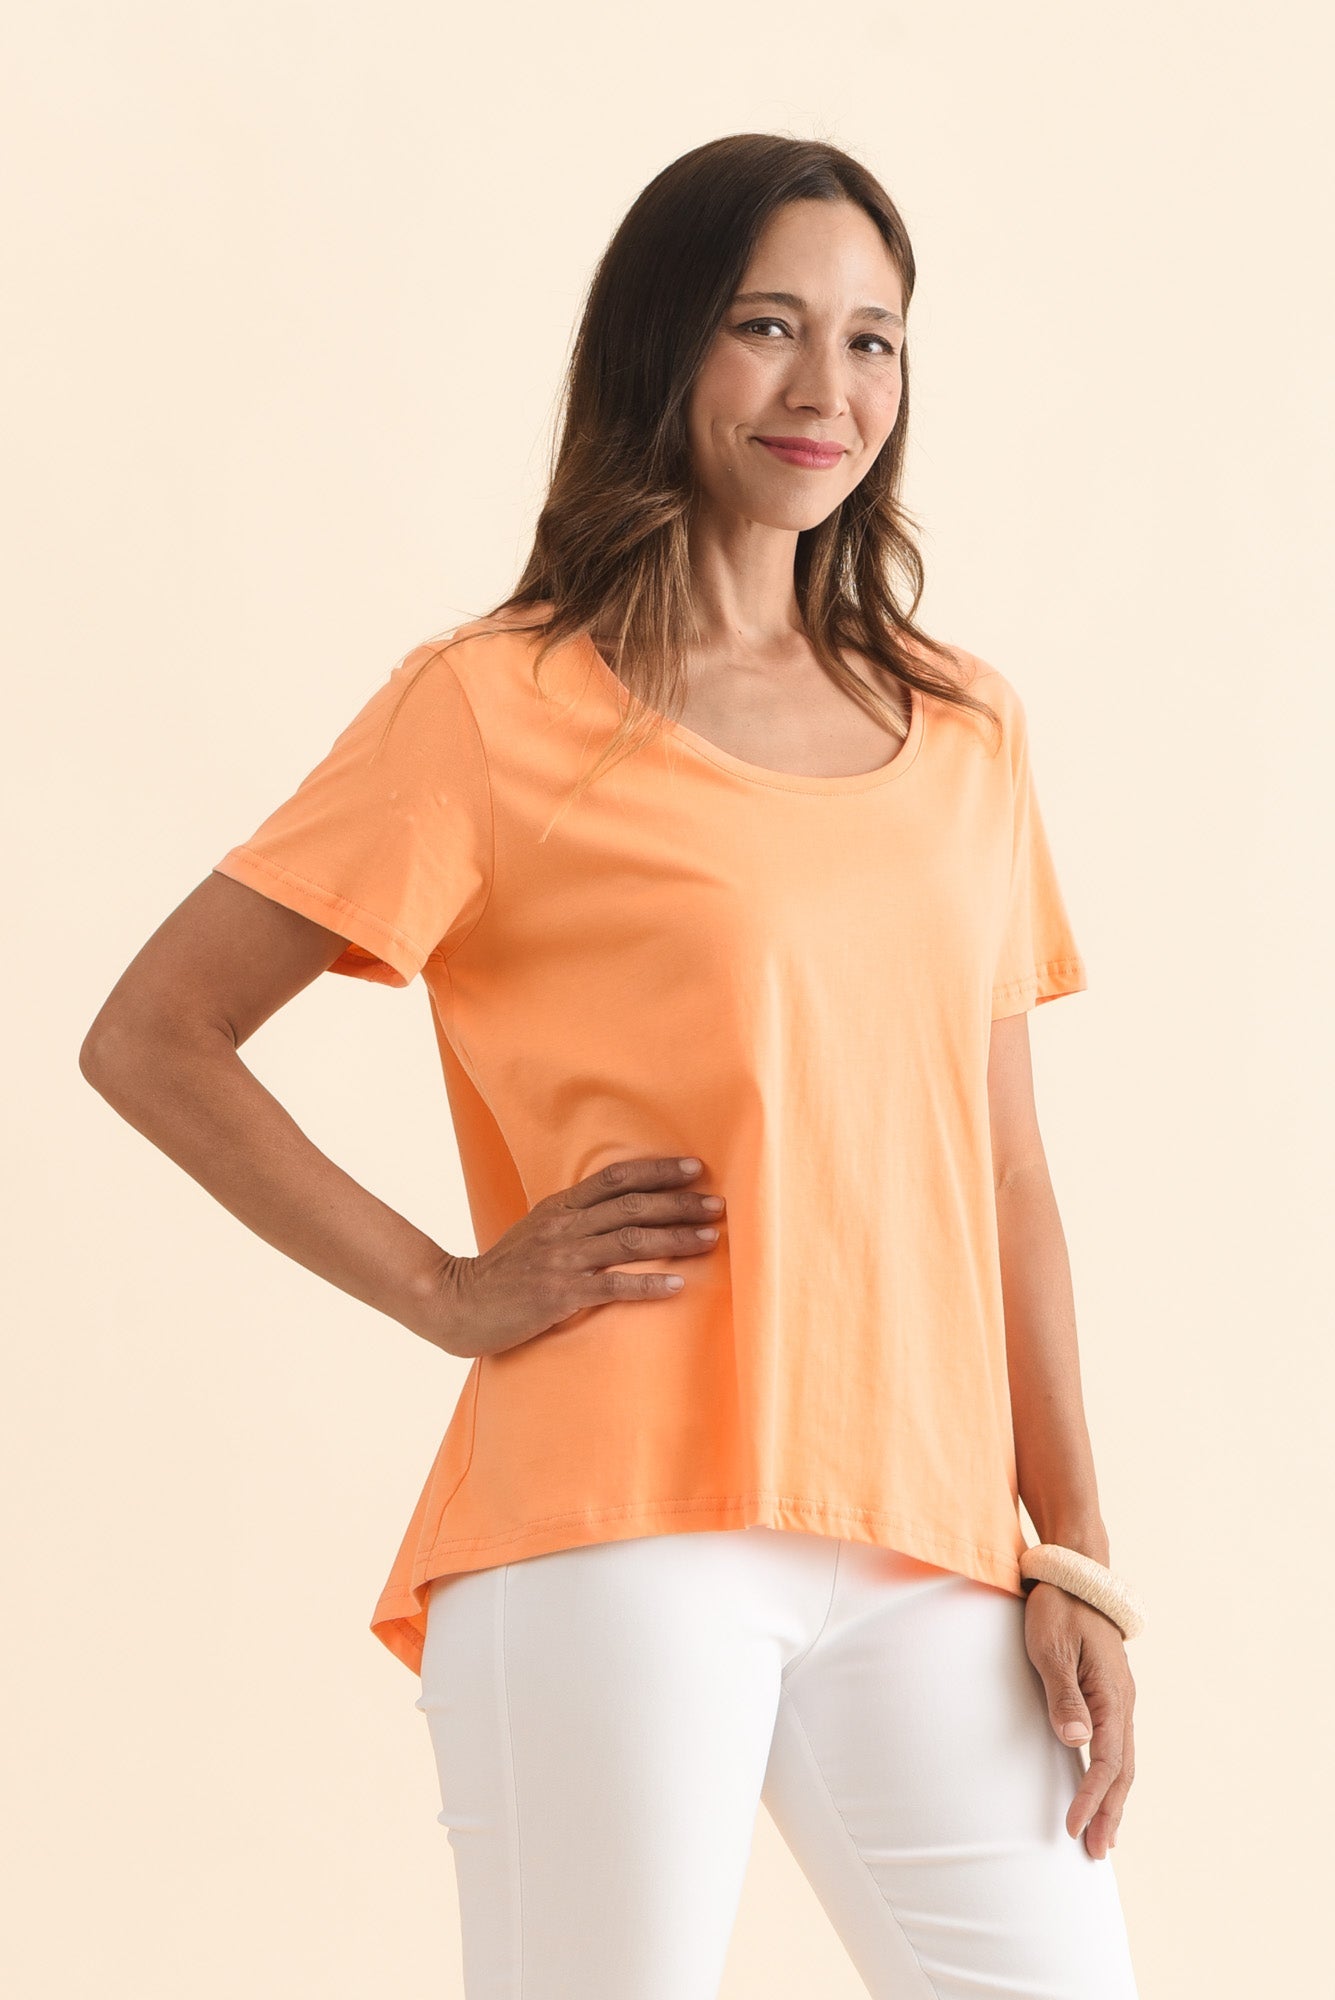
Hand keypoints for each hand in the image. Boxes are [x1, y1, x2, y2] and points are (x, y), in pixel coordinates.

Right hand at [428, 1154, 724, 1358]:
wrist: (457, 1302)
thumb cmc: (503, 1272)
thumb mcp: (536, 1232)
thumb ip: (574, 1220)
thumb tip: (619, 1212)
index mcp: (558, 1207)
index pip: (614, 1178)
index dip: (656, 1170)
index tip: (694, 1168)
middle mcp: (563, 1227)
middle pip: (631, 1206)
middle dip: (679, 1203)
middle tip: (718, 1204)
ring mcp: (561, 1260)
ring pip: (629, 1242)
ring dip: (675, 1239)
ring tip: (711, 1240)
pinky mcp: (558, 1294)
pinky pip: (612, 1287)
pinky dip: (647, 1285)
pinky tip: (677, 1286)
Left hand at [1023, 1581, 1135, 1859]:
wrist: (1074, 1573)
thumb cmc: (1057, 1608)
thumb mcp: (1051, 1646)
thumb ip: (1063, 1693)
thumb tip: (1076, 1740)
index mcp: (1112, 1694)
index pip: (1106, 1760)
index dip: (1091, 1797)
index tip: (1073, 1827)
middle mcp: (1123, 1701)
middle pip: (1122, 1770)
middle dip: (1110, 1813)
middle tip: (1096, 1854)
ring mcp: (1119, 1698)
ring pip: (1123, 1760)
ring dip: (1114, 1800)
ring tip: (1104, 1836)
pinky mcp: (1110, 1693)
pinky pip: (1116, 1744)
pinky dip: (1112, 1775)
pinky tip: (1103, 1788)